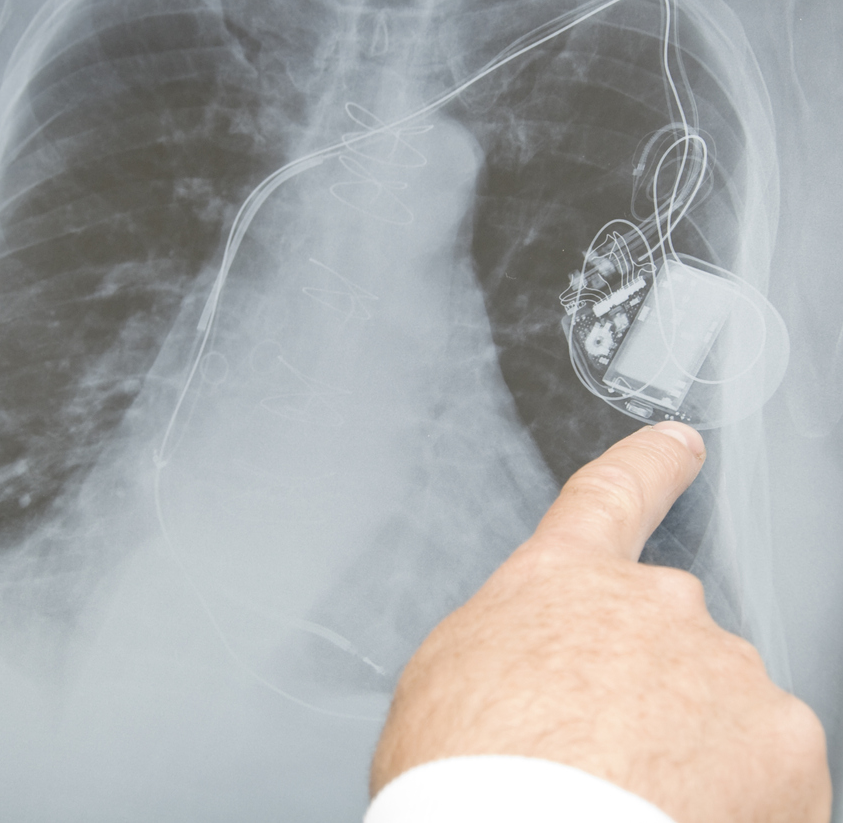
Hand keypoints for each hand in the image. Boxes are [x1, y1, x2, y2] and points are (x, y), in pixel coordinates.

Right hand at [370, 423, 830, 822]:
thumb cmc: (466, 773)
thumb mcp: (446, 676)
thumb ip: (509, 640)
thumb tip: (527, 668)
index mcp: (562, 580)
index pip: (614, 493)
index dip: (651, 463)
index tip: (680, 445)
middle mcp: (655, 604)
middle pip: (667, 631)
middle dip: (648, 684)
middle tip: (604, 752)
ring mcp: (725, 669)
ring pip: (722, 707)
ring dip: (692, 748)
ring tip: (633, 800)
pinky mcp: (783, 744)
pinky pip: (768, 773)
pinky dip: (739, 801)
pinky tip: (679, 818)